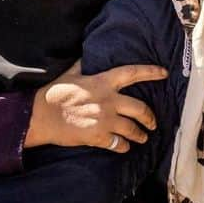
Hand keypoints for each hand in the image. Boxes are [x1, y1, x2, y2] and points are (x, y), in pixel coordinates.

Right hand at [25, 61, 167, 151]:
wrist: (39, 116)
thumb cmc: (53, 93)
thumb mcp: (70, 74)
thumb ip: (82, 65)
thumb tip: (87, 54)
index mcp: (102, 82)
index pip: (132, 73)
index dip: (151, 72)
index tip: (164, 73)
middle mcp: (108, 100)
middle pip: (140, 109)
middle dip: (150, 118)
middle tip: (153, 124)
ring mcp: (104, 120)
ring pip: (133, 129)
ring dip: (140, 135)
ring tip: (142, 137)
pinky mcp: (97, 136)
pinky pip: (118, 144)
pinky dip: (123, 147)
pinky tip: (124, 147)